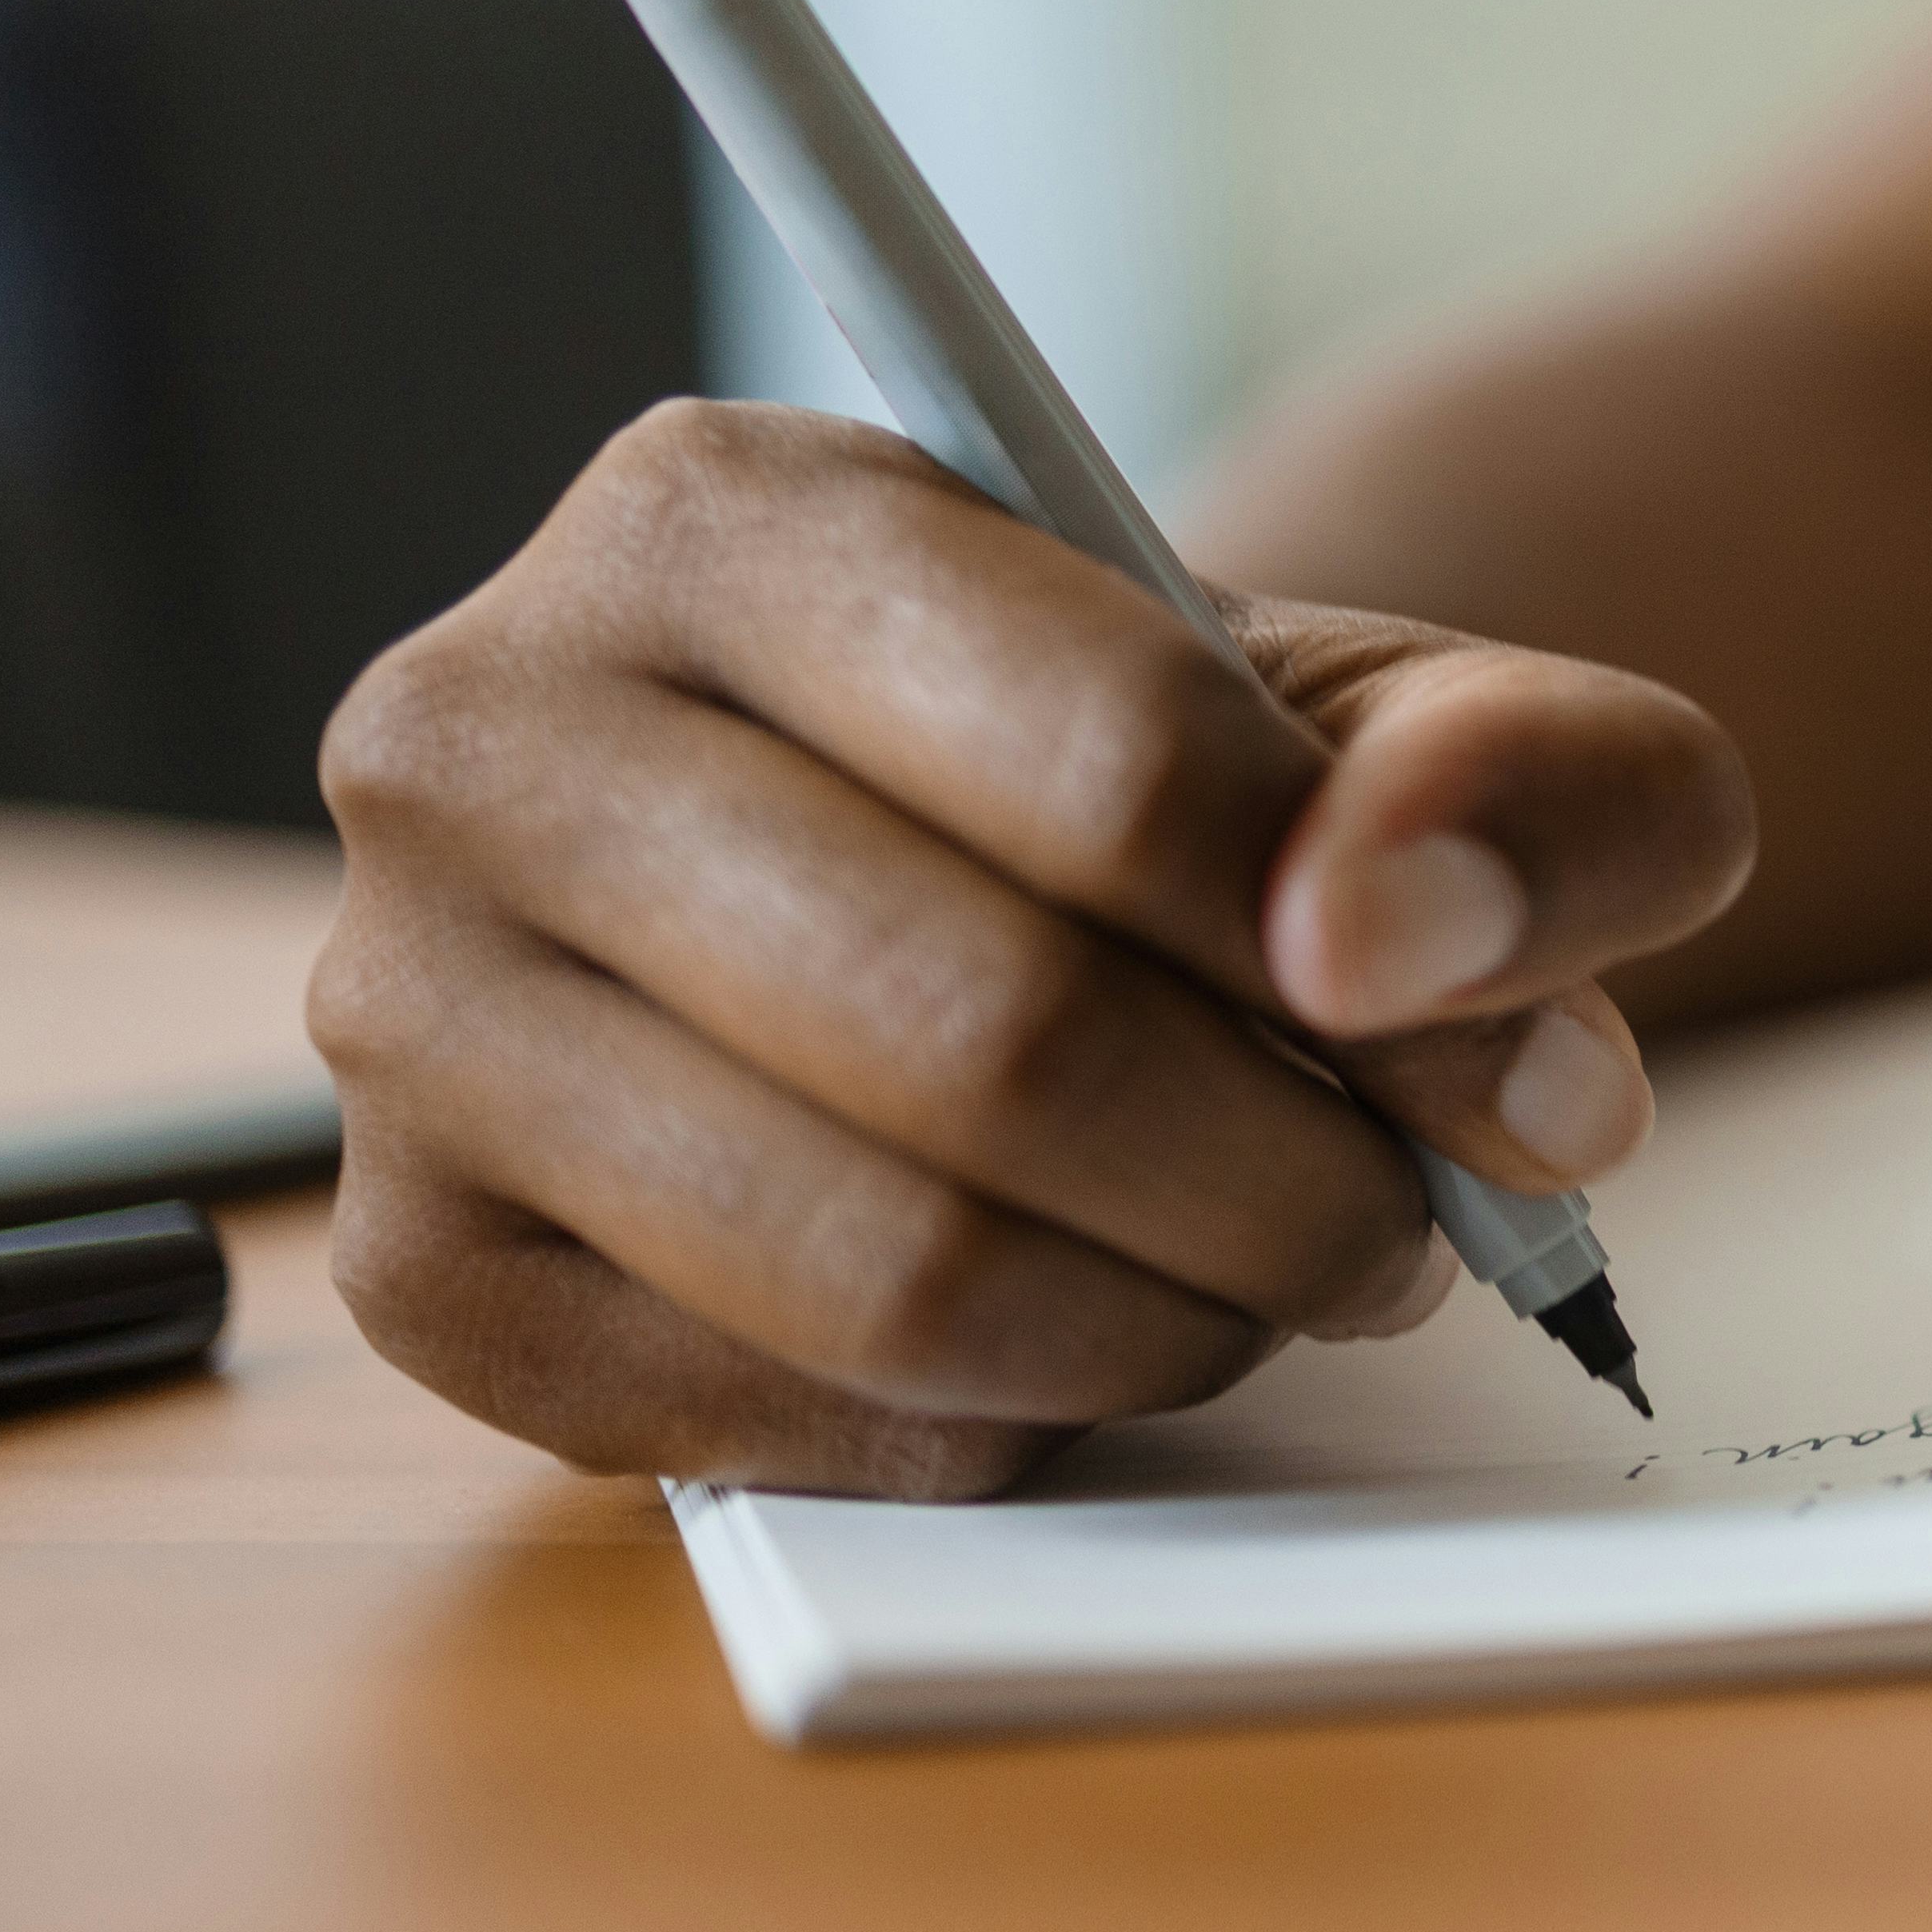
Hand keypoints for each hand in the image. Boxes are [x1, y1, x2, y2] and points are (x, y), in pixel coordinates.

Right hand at [309, 399, 1757, 1496]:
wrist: (971, 875)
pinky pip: (771, 1417)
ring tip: (1283, 1271)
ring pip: (884, 1260)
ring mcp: (407, 1010)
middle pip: (994, 1035)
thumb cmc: (1168, 780)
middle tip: (1417, 1217)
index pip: (1116, 759)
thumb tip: (1401, 940)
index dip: (1375, 951)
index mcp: (722, 512)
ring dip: (1171, 1315)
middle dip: (1290, 1180)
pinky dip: (1001, 1419)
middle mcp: (488, 736)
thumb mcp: (1404, 716)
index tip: (1510, 1058)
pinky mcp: (421, 1266)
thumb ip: (1524, 772)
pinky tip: (1082, 1319)